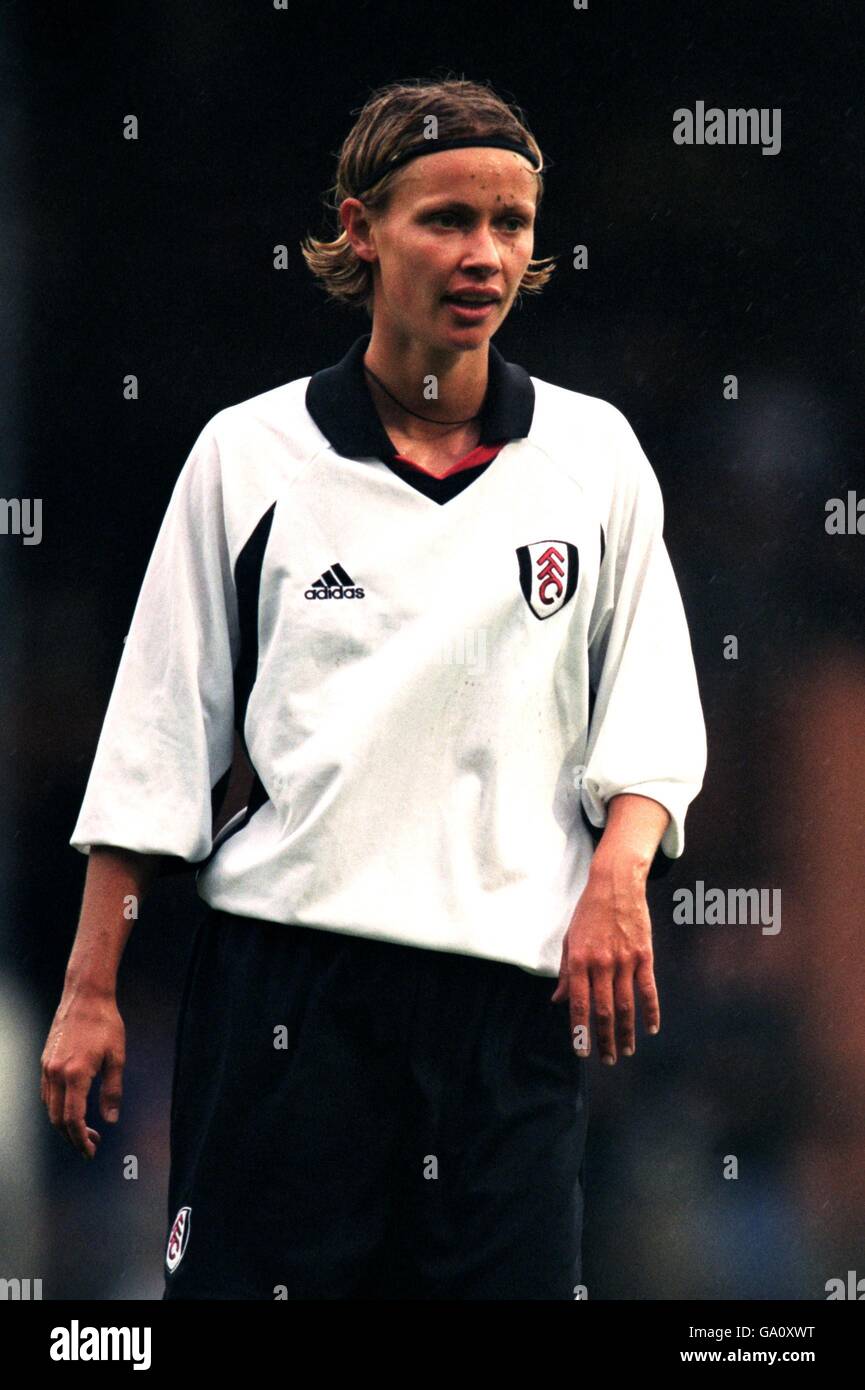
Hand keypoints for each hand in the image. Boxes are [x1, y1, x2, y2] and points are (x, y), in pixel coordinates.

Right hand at [40, 985, 125, 1159]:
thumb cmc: (105, 1023)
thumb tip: (110, 1119)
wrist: (85, 996)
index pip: (73, 1119)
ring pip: (49, 1108)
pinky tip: (71, 1108)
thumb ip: (112, 1091)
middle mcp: (55, 1073)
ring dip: (64, 1124)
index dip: (81, 1140)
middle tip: (91, 1144)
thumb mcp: (117, 1057)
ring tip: (84, 1130)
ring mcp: (47, 1067)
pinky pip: (47, 1093)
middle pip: (57, 1119)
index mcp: (75, 1074)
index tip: (91, 1151)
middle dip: (72, 1137)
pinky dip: (57, 1107)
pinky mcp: (45, 1061)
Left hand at [550, 861, 659, 1063]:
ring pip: (626, 1005)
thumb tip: (559, 1000)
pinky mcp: (644, 955)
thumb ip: (566, 972)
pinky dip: (651, 1011)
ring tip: (625, 1050)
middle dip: (605, 1039)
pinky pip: (648, 989)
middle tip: (607, 1060)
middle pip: (603, 1010)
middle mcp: (601, 963)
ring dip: (626, 1031)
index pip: (579, 1004)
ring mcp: (624, 960)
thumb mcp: (570, 939)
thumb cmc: (588, 913)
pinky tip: (650, 1029)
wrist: (615, 884)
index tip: (582, 1052)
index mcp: (579, 960)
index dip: (580, 1031)